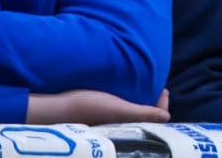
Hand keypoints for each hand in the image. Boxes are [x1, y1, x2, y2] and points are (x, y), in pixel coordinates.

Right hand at [27, 89, 170, 123]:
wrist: (54, 109)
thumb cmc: (87, 108)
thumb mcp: (117, 109)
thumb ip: (142, 113)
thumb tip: (167, 117)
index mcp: (125, 130)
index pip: (152, 123)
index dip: (161, 107)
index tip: (164, 90)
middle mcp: (118, 131)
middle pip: (143, 120)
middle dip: (153, 106)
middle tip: (158, 89)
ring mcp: (108, 126)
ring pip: (131, 117)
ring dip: (141, 104)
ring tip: (145, 89)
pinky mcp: (98, 120)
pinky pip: (119, 115)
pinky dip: (128, 105)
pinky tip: (126, 95)